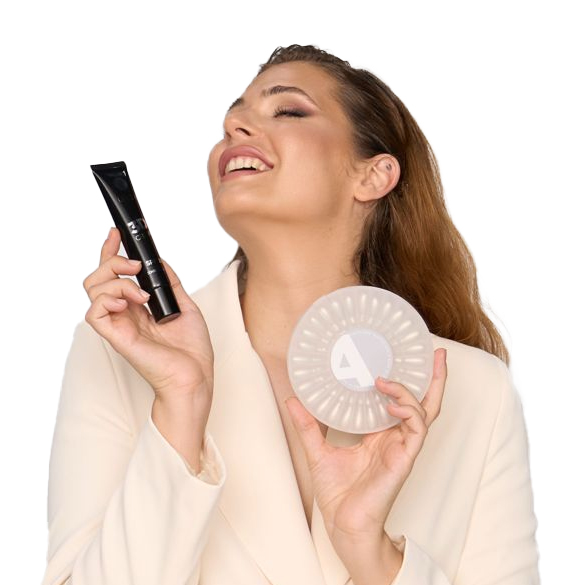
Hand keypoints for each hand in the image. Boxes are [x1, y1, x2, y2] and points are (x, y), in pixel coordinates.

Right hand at [83, 228, 214, 406]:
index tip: (116, 233)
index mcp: (137, 306)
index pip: (115, 274)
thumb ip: (170, 283)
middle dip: (112, 260)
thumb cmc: (191, 350)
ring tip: (142, 293)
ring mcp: (119, 324)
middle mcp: (124, 313)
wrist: (195, 376)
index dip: (111, 251)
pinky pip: (94, 313)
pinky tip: (130, 303)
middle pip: (97, 277)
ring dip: (117, 280)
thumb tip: (159, 261)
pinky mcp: (117, 337)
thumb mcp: (185, 306)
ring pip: (93, 290)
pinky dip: (107, 299)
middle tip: (136, 265)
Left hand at [285, 348, 447, 569]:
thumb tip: (292, 399)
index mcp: (380, 434)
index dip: (405, 379)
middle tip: (436, 352)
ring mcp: (402, 448)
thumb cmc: (337, 492)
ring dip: (410, 391)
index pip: (401, 400)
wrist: (343, 524)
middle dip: (434, 378)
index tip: (400, 355)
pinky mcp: (404, 460)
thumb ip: (308, 425)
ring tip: (386, 379)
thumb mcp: (317, 450)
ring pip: (424, 412)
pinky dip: (408, 413)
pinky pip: (416, 431)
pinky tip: (391, 404)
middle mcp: (395, 437)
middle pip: (424, 402)